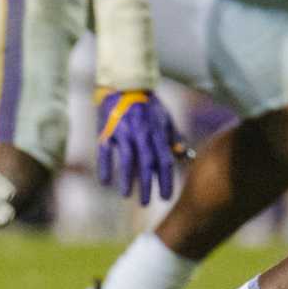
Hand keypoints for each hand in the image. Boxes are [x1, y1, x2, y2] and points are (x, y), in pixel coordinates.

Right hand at [95, 89, 182, 203]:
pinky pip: (105, 153)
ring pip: (127, 160)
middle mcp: (142, 133)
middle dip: (148, 185)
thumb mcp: (165, 118)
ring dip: (128, 180)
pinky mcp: (107, 132)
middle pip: (148, 163)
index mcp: (157, 132)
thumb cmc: (147, 105)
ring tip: (128, 196)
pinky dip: (105, 167)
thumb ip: (173, 137)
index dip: (165, 179)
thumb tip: (182, 154)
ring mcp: (124, 132)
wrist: (124, 85)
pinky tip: (106, 182)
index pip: (164, 160)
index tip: (166, 196)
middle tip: (148, 203)